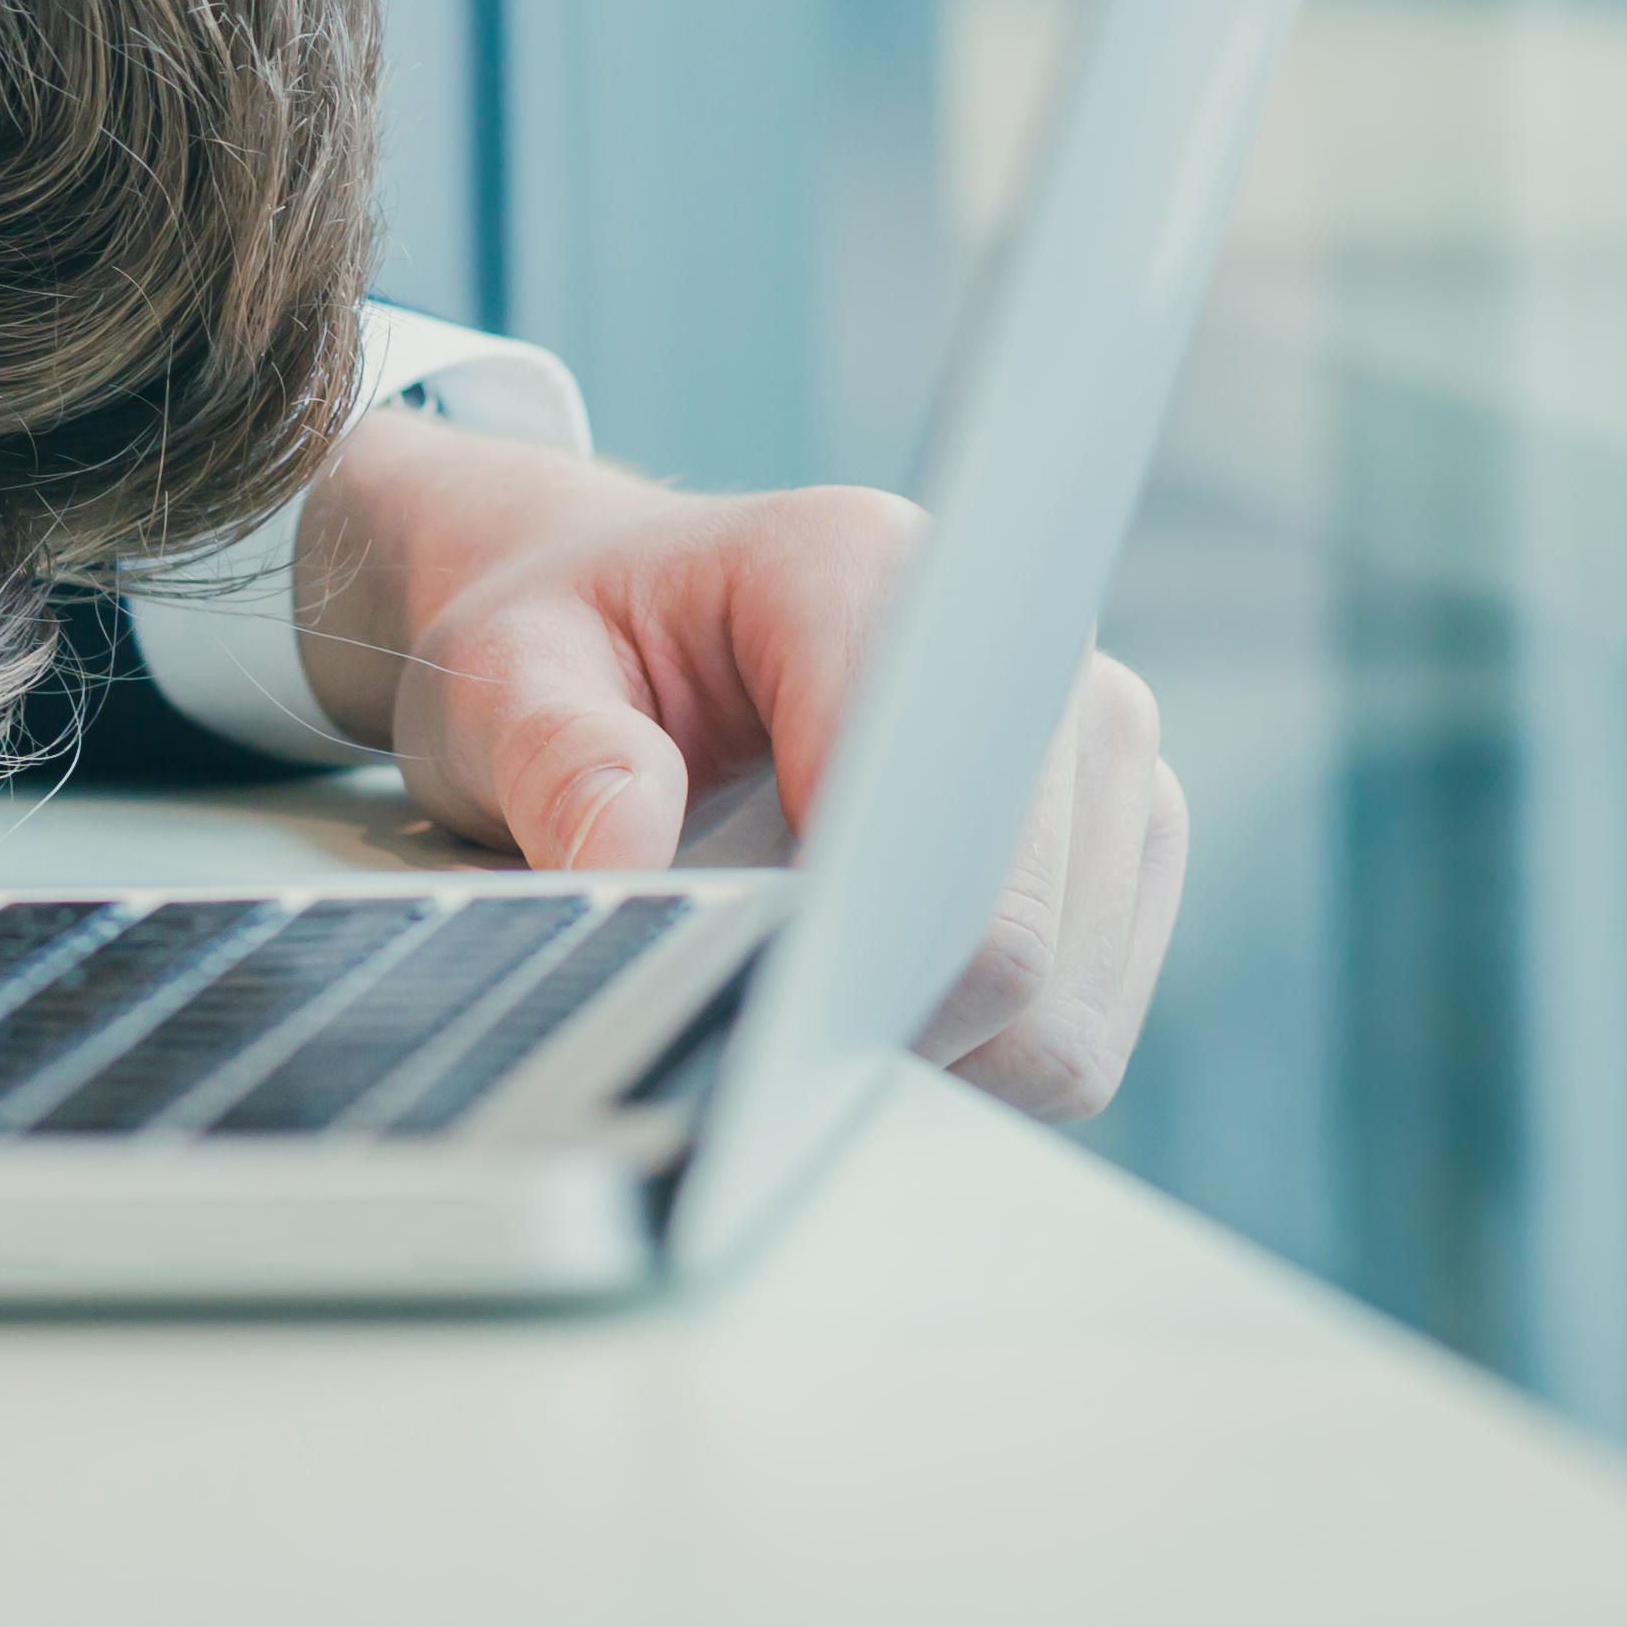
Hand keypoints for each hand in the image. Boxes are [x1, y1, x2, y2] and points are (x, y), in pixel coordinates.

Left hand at [298, 416, 1189, 1119]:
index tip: (757, 1019)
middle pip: (1019, 939)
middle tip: (744, 1045)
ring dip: (930, 1054)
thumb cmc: (575, 641)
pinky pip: (1080, 1030)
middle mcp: (1027, 644)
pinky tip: (861, 1004)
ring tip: (794, 1007)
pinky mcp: (1123, 844)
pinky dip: (975, 1058)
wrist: (633, 619)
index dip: (856, 952)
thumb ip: (550, 751)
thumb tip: (618, 854)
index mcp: (867, 567)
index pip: (929, 815)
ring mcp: (1099, 751)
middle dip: (875, 1024)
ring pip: (1065, 1011)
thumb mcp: (503, 672)